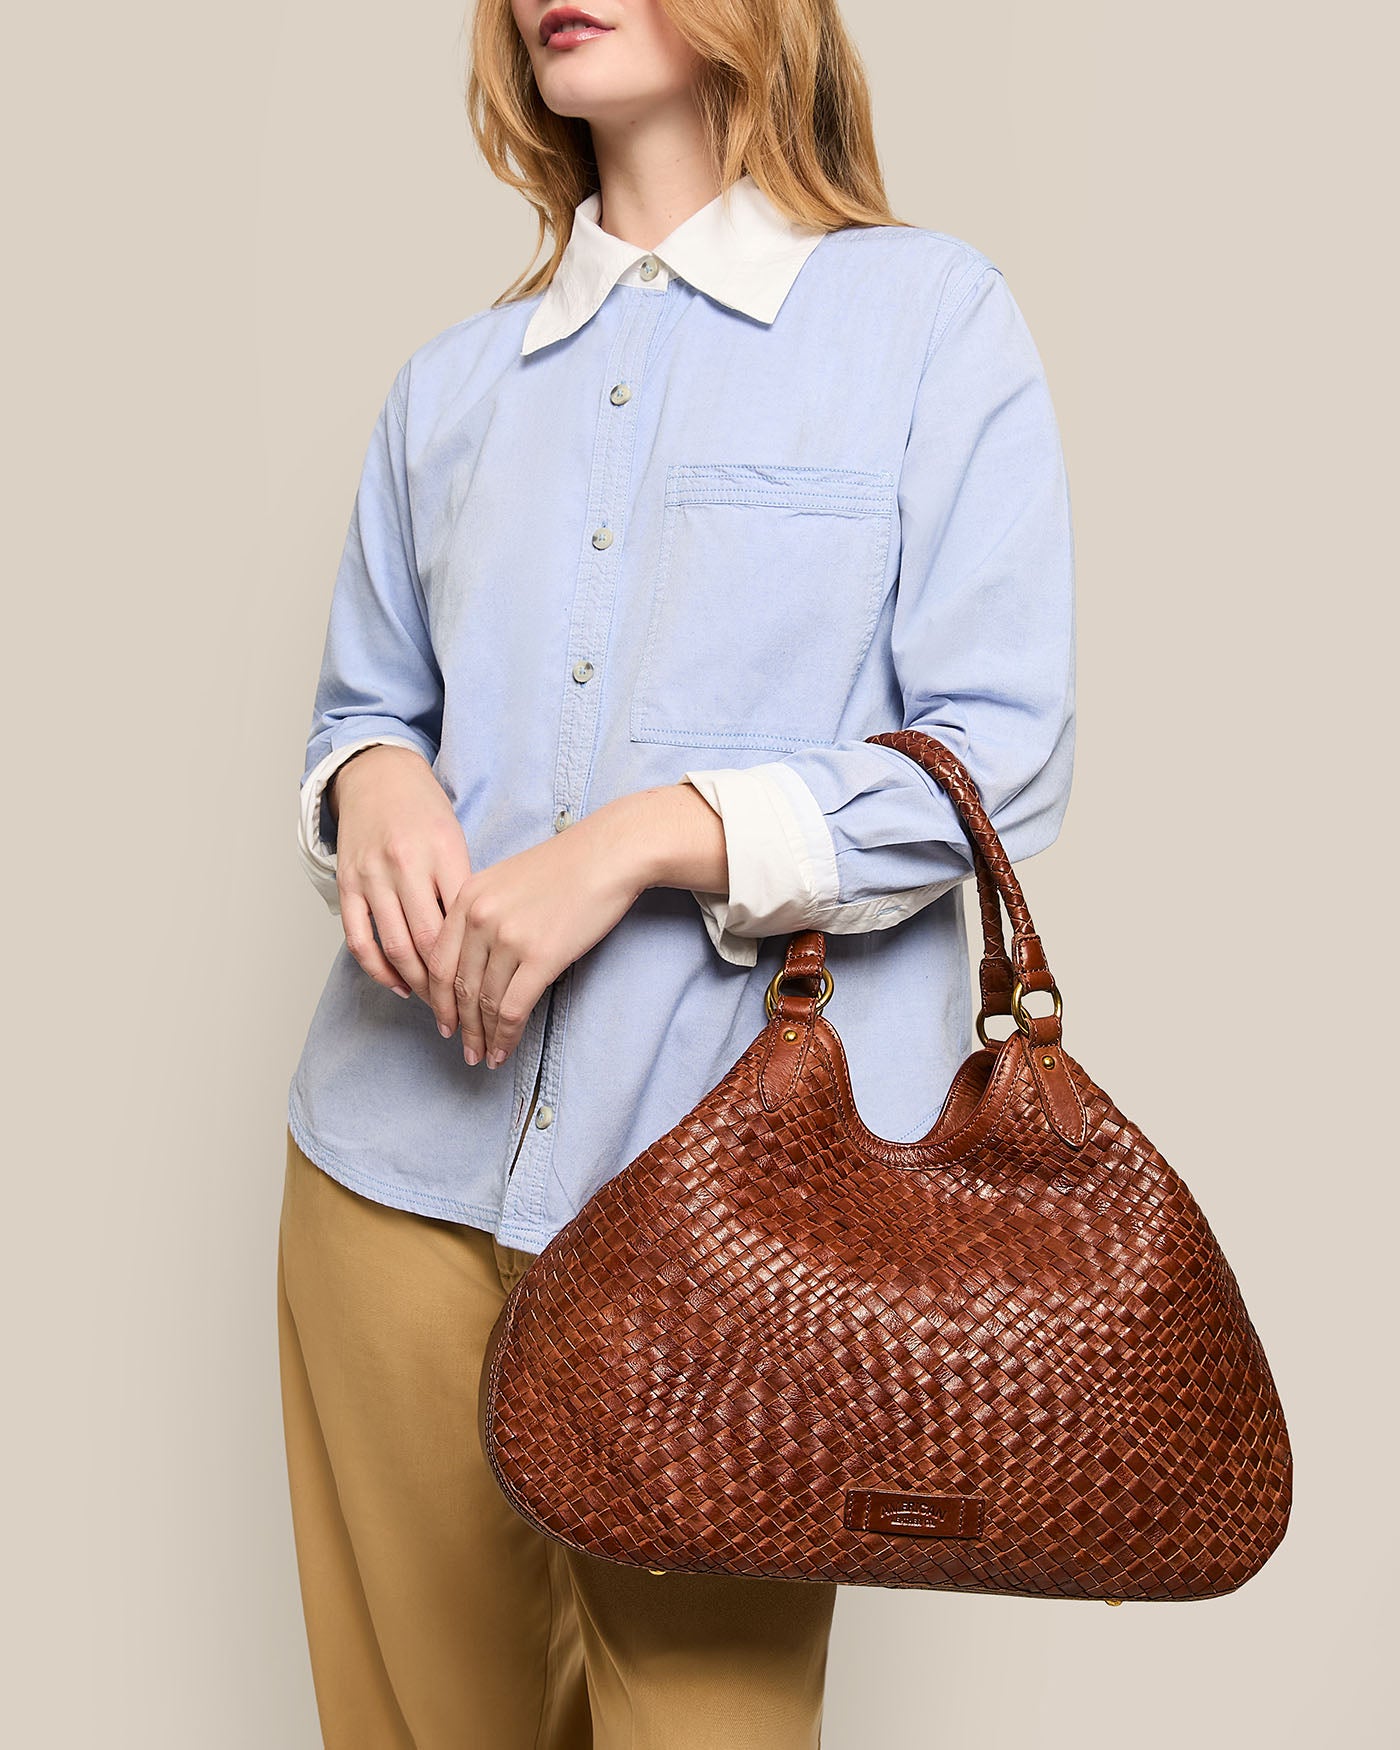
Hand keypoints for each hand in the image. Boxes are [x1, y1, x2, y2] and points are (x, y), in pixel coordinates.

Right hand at [329, 745, 470, 999]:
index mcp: (443, 851)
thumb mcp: (458, 838)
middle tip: (465, 1011)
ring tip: (437, 1007)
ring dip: (417, 985)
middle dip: (448, 985)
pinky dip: (378, 969)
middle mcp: (405, 865)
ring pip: (395, 947)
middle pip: (429, 941)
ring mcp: (372, 876)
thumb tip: (482, 944)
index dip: (476, 963)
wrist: (377, 775)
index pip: (462, 922)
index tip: (490, 990)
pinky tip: (398, 985)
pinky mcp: (347, 885)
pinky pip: (360, 939)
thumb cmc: (426, 810)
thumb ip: (466, 886)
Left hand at [427, 783, 727, 1068]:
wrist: (608, 854)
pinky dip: (506, 1037)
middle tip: (464, 1050)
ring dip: (484, 1037)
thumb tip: (476, 963)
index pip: (438, 961)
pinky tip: (504, 1052)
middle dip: (460, 1025)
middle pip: (458, 986)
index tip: (444, 1021)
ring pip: (485, 1002)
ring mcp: (507, 938)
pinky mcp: (540, 956)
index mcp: (466, 897)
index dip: (437, 999)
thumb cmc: (566, 866)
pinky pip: (513, 1009)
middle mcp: (478, 918)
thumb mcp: (507, 880)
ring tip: (485, 1057)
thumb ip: (482, 914)